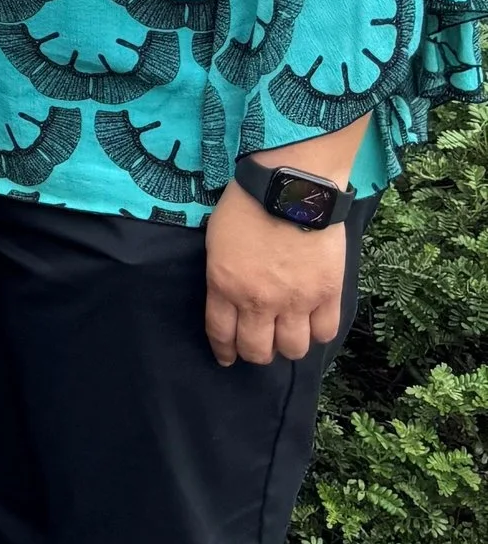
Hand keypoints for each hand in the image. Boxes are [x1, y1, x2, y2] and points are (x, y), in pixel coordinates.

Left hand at [203, 178, 348, 367]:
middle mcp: (259, 301)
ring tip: (288, 333)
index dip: (225, 351)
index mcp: (225, 286)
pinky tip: (312, 323)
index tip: (228, 357)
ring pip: (293, 349)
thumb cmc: (247, 204)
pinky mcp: (327, 293)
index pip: (222, 335)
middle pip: (258, 350)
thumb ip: (222, 276)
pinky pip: (325, 332)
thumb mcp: (217, 241)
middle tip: (260, 343)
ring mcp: (296, 300)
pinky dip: (318, 333)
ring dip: (288, 346)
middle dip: (256, 353)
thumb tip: (229, 299)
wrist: (291, 186)